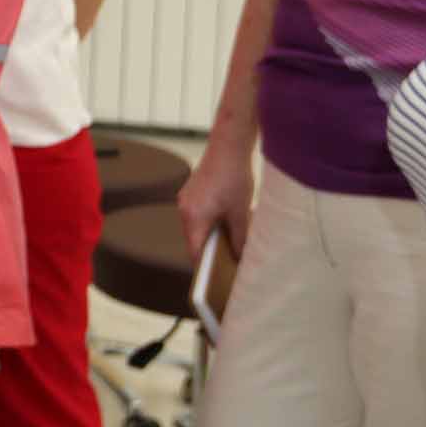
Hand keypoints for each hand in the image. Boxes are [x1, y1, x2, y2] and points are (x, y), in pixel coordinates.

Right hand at [177, 143, 254, 267]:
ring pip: (196, 227)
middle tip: (228, 259)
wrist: (228, 146)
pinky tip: (227, 217)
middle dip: (210, 250)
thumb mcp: (241, 212)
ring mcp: (185, 199)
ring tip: (231, 236)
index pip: (194, 252)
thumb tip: (239, 255)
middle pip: (193, 240)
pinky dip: (209, 221)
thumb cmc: (233, 176)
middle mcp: (184, 209)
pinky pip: (197, 214)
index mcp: (193, 217)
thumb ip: (239, 237)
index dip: (204, 268)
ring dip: (210, 234)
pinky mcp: (191, 192)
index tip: (214, 279)